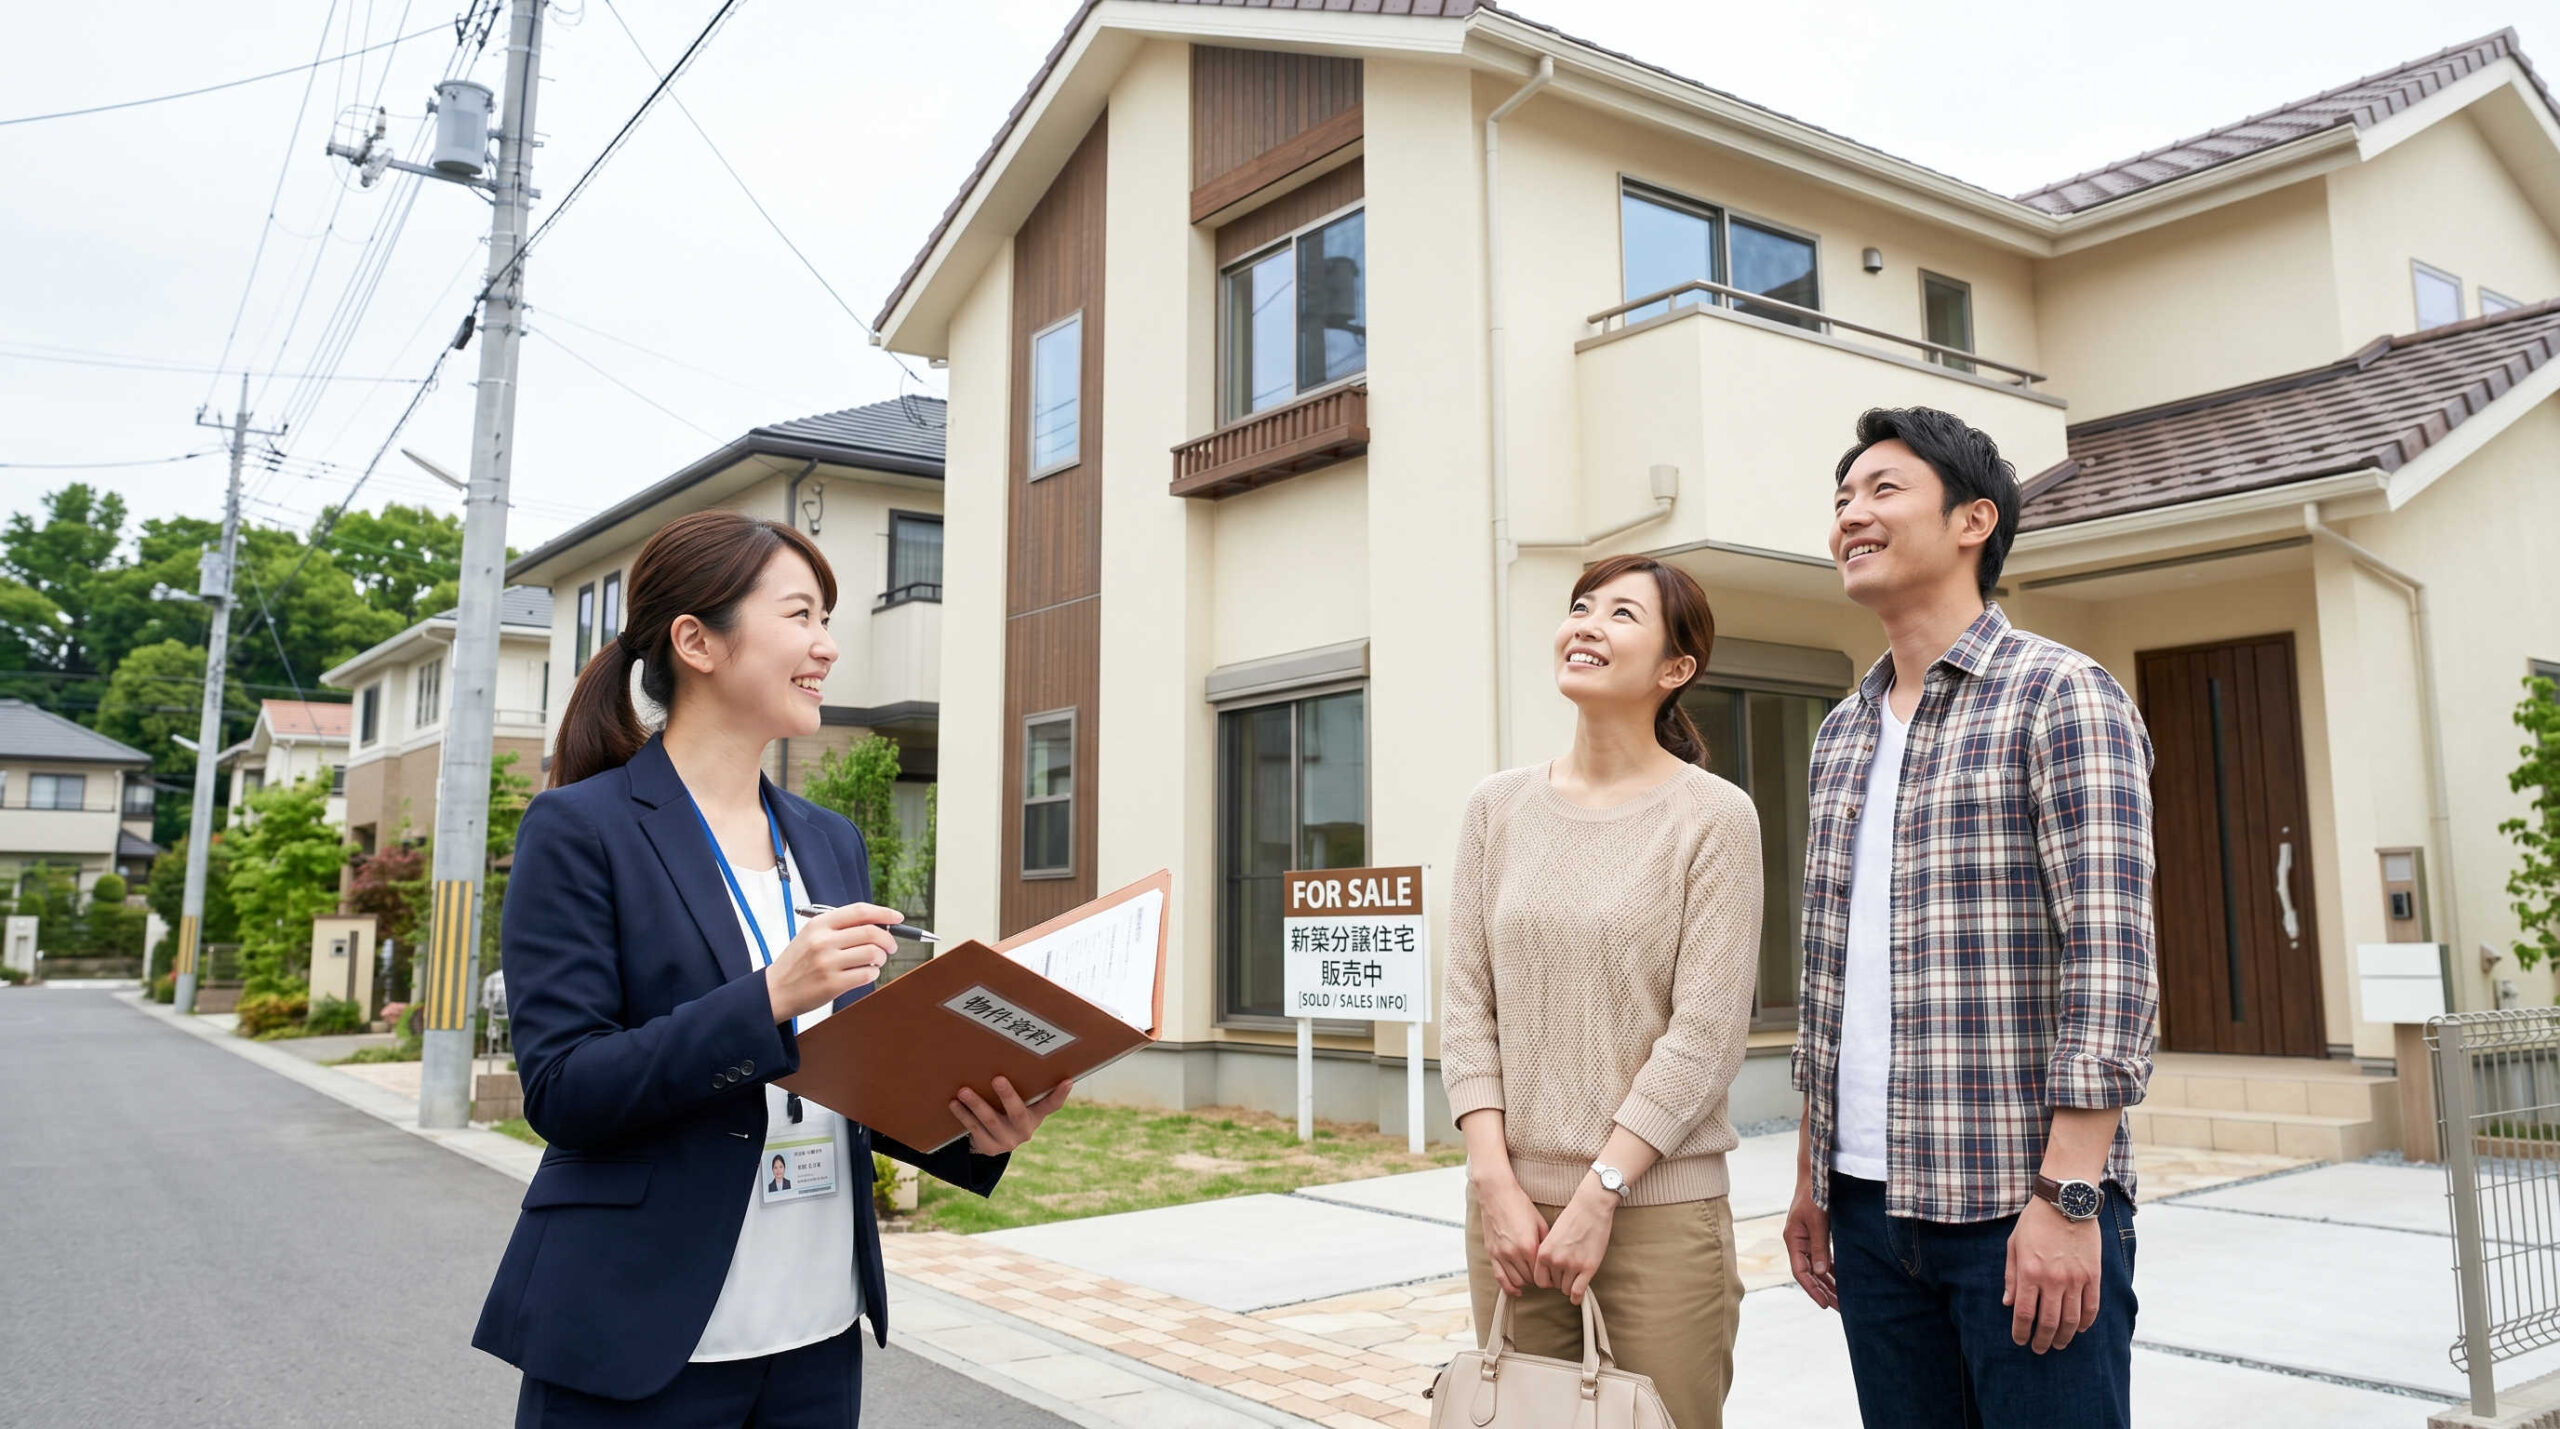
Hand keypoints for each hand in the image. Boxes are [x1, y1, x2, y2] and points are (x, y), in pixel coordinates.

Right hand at [765, 903, 897, 1021]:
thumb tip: (880, 923)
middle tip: (891, 946)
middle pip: (871, 932)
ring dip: (881, 958)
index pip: (860, 911)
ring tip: (874, 961)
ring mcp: (827, 963)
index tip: (897, 917)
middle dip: (888, 939)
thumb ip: (841, 927)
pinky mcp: (832, 984)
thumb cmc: (799, 961)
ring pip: (873, 954)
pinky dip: (873, 973)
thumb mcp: (812, 935)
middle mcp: (823, 941)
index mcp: (819, 924)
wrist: (775, 990)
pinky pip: (867, 974)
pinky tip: (865, 973)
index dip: (884, 912)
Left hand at [952, 1076, 1070, 1154]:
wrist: (993, 1141)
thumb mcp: (1020, 1102)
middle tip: (997, 1078)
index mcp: (1036, 1115)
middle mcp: (1024, 1130)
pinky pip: (974, 1129)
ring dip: (977, 1104)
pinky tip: (954, 1102)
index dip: (1061, 1094)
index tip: (1068, 1080)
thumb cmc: (1007, 1110)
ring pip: (990, 1121)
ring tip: (963, 1090)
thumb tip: (1011, 1050)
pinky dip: (963, 1115)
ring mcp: (1007, 1141)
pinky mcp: (989, 1148)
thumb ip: (1022, 1085)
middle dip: (1007, 1095)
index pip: (1052, 1105)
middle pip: (1017, 1112)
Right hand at [1473, 1170, 1549, 1297]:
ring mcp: (1501, 1254)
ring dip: (1525, 1282)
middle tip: (1543, 1276)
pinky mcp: (1492, 1253)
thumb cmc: (1520, 1205)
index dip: (1549, 1276)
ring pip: (1516, 1281)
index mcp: (1529, 1246)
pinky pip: (1500, 1278)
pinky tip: (1516, 1290)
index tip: (1552, 1274)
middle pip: (1530, 1279)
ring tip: (1531, 1276)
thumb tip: (1552, 1260)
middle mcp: (1514, 1253)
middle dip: (1538, 1279)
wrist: (1497, 1194)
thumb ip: (1545, 1244)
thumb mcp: (1540, 1223)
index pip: (1542, 1272)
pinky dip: (1509, 1287)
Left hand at [1533, 1179, 1617, 1304]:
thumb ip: (1547, 1255)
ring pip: (1567, 1289)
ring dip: (1571, 1284)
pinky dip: (1577, 1297)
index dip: (1547, 1280)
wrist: (1591, 1208)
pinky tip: (1578, 1297)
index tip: (1553, 1277)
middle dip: (1561, 1280)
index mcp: (1543, 1252)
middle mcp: (1555, 1260)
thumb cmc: (1572, 1219)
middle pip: (1554, 1285)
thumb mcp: (1551, 1237)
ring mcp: (1572, 1265)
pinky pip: (1578, 1291)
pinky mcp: (1588, 1268)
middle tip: (1568, 1270)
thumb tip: (1546, 1273)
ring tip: (1576, 1274)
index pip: (1539, 1280)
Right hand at [1783, 1174, 1836, 1309]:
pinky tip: (1842, 1279)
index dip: (1812, 1289)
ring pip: (1817, 1268)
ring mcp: (1806, 1239)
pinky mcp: (1816, 1235)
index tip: (1825, 1304)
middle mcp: (1797, 1242)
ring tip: (1843, 1299)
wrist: (1816, 1175)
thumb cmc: (1814, 1195)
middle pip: (1809, 1274)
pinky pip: (1823, 1258)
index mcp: (1793, 1240)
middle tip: (1840, 1308)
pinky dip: (1832, 1269)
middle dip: (1823, 1291)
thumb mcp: (1818, 1221)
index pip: (1801, 1272)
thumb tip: (1821, 1272)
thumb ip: (1819, 1246)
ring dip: (1829, 1283)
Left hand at [2006, 1196, 2101, 1352]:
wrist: (2066, 1202)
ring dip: (2065, 1336)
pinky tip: (2080, 1329)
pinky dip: (2086, 1322)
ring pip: (2072, 1320)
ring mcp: (2076, 1279)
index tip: (2020, 1341)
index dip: (2021, 1332)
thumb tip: (2008, 1304)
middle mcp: (2053, 1280)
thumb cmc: (2035, 1223)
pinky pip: (2091, 1307)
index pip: (2025, 1314)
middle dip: (2042, 1340)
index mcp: (2030, 1273)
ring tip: (2058, 1344)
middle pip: (2049, 1322)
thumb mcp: (2014, 1246)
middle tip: (2039, 1349)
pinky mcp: (2093, 1275)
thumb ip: (2011, 1277)